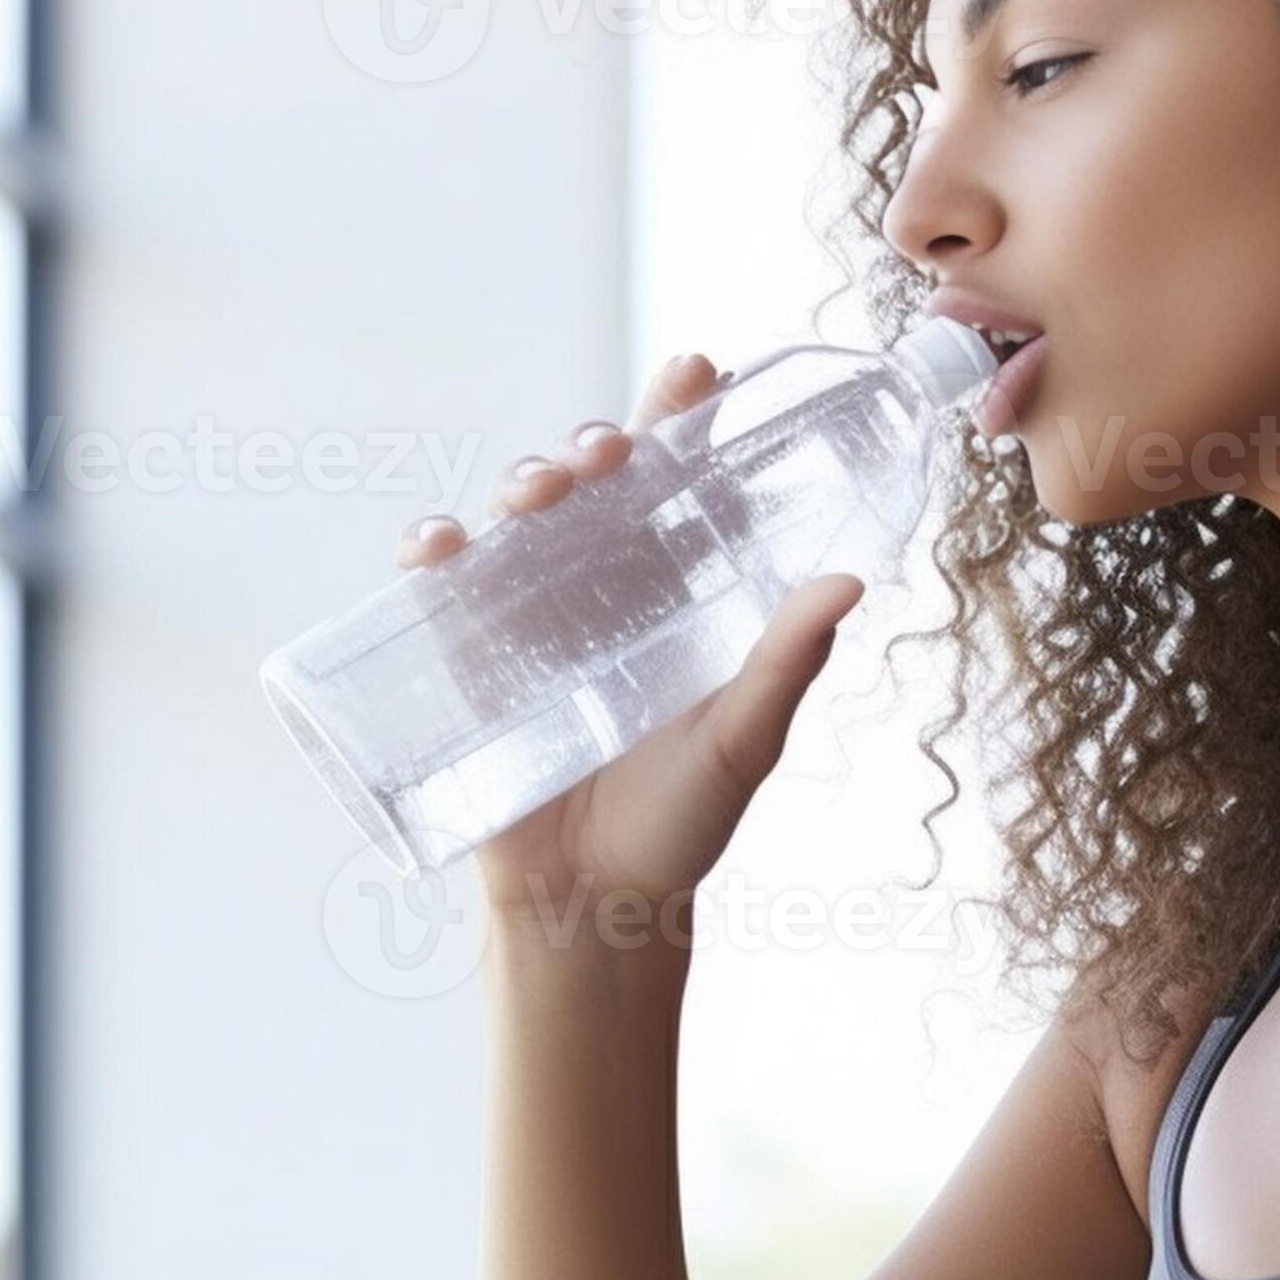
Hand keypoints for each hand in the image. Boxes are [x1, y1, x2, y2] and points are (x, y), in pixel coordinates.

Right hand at [393, 351, 867, 928]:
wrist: (593, 911)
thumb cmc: (679, 828)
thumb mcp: (742, 741)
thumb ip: (785, 664)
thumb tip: (848, 581)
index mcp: (673, 594)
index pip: (677, 486)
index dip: (679, 418)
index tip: (694, 368)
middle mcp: (601, 592)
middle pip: (590, 488)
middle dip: (592, 446)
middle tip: (611, 452)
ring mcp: (529, 621)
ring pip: (516, 522)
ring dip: (519, 485)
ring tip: (537, 494)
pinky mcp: (471, 663)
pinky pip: (441, 590)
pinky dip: (431, 552)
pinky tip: (438, 545)